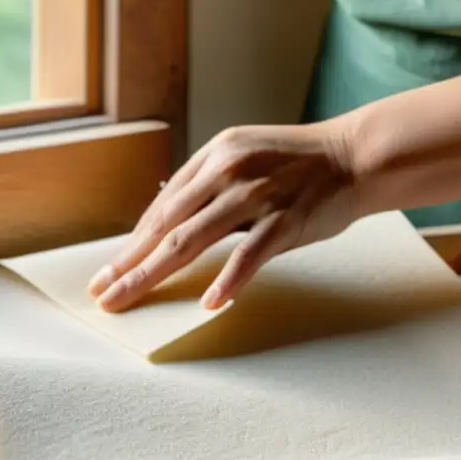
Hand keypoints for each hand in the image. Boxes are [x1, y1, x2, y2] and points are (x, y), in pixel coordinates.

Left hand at [88, 121, 359, 311]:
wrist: (357, 155)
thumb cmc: (301, 164)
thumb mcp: (246, 157)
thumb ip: (210, 184)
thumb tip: (171, 216)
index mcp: (215, 156)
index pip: (163, 206)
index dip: (133, 241)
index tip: (110, 270)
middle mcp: (227, 171)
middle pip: (166, 226)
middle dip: (129, 263)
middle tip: (103, 293)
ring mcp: (257, 195)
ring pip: (192, 240)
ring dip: (155, 273)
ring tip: (130, 299)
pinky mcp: (286, 219)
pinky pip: (250, 255)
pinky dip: (229, 280)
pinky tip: (210, 304)